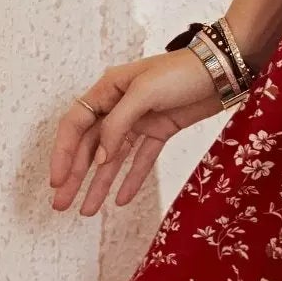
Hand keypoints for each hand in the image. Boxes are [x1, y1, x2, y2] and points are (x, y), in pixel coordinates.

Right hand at [49, 49, 226, 215]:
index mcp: (109, 89)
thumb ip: (118, 124)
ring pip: (113, 157)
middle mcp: (120, 105)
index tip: (57, 181)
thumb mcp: (144, 92)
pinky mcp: (162, 129)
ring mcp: (141, 119)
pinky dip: (131, 179)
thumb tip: (100, 157)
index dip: (63, 153)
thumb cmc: (182, 72)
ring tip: (86, 211)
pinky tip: (121, 200)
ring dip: (99, 183)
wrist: (224, 69)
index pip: (75, 124)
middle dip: (75, 175)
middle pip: (90, 145)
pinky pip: (141, 159)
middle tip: (60, 205)